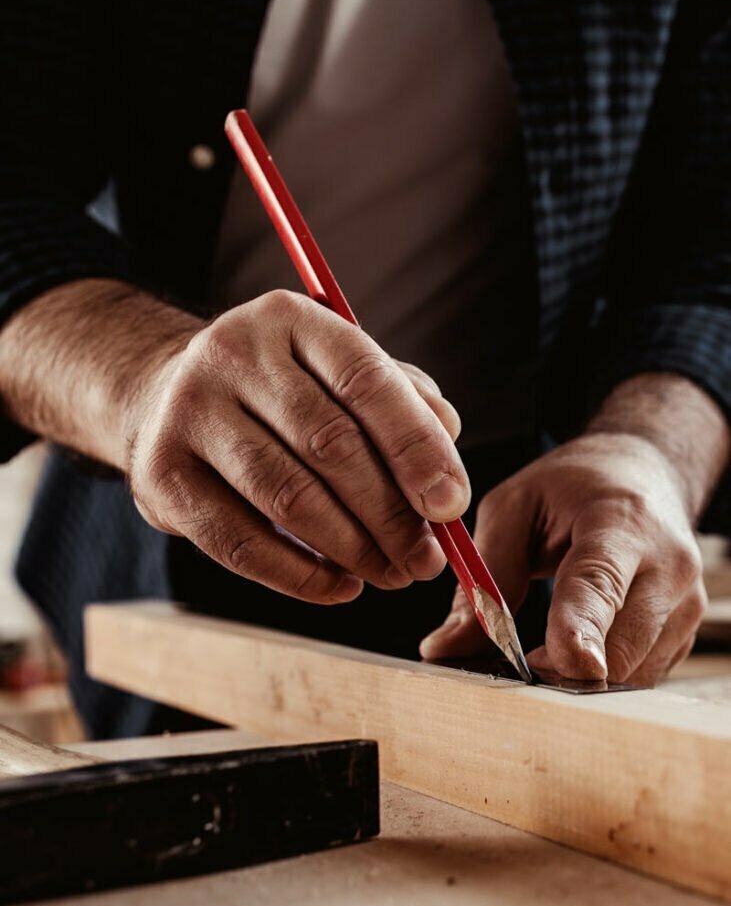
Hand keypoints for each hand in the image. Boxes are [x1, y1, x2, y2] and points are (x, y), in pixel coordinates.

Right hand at [127, 289, 469, 603]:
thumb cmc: (276, 393)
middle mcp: (233, 354)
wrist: (162, 400)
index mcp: (290, 319)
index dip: (415, 447)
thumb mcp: (335, 372)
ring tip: (391, 574)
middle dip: (390, 513)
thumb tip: (446, 468)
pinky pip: (240, 542)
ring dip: (352, 548)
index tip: (450, 505)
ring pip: (287, 496)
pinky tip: (340, 585)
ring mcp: (189, 413)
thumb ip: (400, 404)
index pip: (365, 380)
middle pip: (329, 443)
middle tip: (426, 559)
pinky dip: (300, 575)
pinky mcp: (161, 476)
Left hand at [420, 433, 706, 682]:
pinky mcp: (685, 632)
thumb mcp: (513, 508)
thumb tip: (446, 648)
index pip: (601, 584)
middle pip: (619, 646)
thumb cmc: (572, 488)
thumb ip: (485, 577)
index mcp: (622, 523)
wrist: (642, 474)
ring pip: (629, 673)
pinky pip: (639, 674)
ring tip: (544, 647)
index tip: (566, 663)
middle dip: (561, 668)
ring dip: (577, 677)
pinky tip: (574, 646)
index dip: (581, 628)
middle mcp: (667, 567)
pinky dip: (599, 673)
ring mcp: (685, 604)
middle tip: (515, 663)